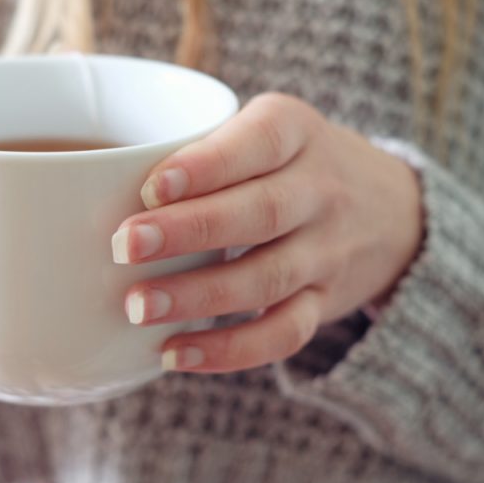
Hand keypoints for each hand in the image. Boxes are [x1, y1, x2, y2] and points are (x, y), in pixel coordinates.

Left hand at [112, 93, 423, 372]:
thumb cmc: (294, 164)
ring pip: (268, 278)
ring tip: (138, 307)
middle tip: (124, 247)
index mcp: (296, 132)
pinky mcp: (325, 303)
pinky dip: (231, 350)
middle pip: (260, 213)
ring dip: (200, 296)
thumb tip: (89, 183)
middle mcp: (320, 190)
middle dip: (189, 231)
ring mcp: (327, 251)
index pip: (259, 142)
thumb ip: (206, 145)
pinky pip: (285, 333)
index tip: (150, 186)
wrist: (394, 210)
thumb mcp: (270, 128)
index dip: (207, 165)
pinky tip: (177, 354)